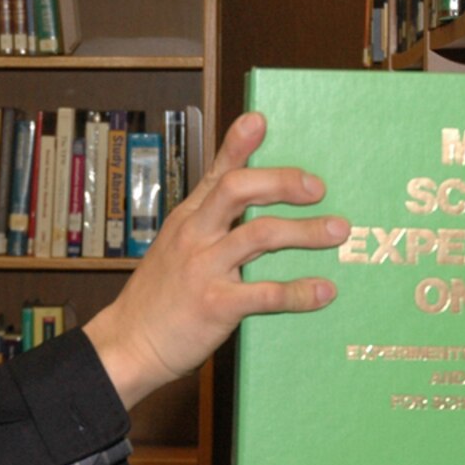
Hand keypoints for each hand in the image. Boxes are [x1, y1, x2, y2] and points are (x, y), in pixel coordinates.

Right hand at [83, 112, 344, 408]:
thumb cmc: (158, 299)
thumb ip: (209, 226)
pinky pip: (265, 293)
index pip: (216, 173)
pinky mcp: (215, 305)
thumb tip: (250, 213)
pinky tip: (323, 291)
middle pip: (239, 190)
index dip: (238, 145)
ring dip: (304, 231)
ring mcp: (204, 268)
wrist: (129, 344)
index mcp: (188, 219)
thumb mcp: (175, 250)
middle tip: (317, 188)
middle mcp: (195, 236)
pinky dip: (299, 291)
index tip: (260, 121)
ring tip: (336, 231)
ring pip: (260, 235)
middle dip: (283, 182)